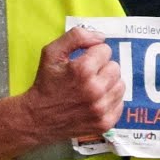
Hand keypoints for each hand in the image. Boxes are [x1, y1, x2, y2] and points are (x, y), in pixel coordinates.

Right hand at [21, 25, 123, 143]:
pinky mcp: (105, 123)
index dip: (93, 54)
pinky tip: (95, 101)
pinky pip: (120, 103)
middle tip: (87, 76)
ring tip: (92, 88)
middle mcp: (95, 90)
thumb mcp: (52, 53)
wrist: (38, 118)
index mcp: (82, 70)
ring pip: (120, 85)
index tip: (82, 62)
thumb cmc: (46, 84)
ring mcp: (101, 109)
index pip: (105, 50)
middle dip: (102, 68)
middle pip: (115, 67)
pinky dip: (109, 101)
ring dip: (108, 84)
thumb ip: (76, 37)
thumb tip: (101, 37)